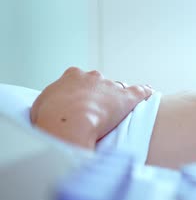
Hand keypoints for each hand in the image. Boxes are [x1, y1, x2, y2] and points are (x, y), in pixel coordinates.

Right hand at [31, 67, 152, 148]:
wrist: (70, 123)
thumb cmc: (52, 118)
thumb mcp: (42, 108)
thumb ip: (51, 105)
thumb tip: (52, 110)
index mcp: (72, 76)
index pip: (80, 81)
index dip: (81, 94)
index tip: (81, 105)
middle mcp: (93, 77)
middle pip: (101, 84)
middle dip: (100, 96)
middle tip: (98, 114)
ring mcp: (111, 86)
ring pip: (119, 89)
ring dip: (120, 99)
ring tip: (121, 112)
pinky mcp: (127, 97)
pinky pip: (140, 91)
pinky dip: (145, 92)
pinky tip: (150, 94)